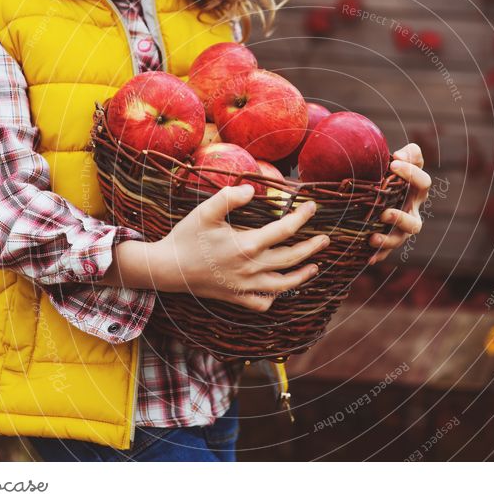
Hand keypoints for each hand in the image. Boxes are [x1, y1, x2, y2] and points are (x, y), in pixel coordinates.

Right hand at [152, 184, 329, 311]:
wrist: (168, 269)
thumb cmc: (187, 237)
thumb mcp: (205, 211)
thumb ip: (229, 197)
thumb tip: (253, 190)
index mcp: (247, 245)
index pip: (284, 230)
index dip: (302, 217)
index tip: (313, 207)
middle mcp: (251, 268)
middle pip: (291, 258)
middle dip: (312, 247)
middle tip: (325, 239)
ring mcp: (245, 286)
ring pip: (283, 284)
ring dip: (302, 275)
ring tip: (315, 266)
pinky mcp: (236, 297)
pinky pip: (263, 303)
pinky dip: (275, 297)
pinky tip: (280, 288)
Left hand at [368, 143, 430, 264]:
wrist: (376, 189)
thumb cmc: (389, 172)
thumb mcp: (399, 160)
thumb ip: (408, 154)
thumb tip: (399, 155)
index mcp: (416, 192)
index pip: (423, 183)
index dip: (412, 173)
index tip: (394, 163)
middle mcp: (411, 212)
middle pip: (414, 223)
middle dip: (401, 219)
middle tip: (384, 213)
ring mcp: (400, 229)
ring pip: (400, 239)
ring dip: (388, 240)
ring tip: (373, 238)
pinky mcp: (388, 239)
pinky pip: (385, 252)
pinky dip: (378, 255)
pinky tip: (368, 258)